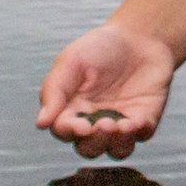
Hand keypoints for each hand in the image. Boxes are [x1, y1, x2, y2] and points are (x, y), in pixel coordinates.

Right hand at [37, 21, 177, 158]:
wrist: (138, 35)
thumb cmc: (99, 46)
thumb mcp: (70, 62)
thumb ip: (54, 91)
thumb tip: (41, 124)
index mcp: (72, 109)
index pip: (64, 131)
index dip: (70, 132)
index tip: (80, 125)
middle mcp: (94, 121)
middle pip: (89, 148)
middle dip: (94, 142)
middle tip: (103, 124)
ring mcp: (121, 122)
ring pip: (116, 150)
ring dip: (116, 144)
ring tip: (119, 126)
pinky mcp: (144, 118)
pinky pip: (141, 135)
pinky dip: (137, 134)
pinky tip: (135, 122)